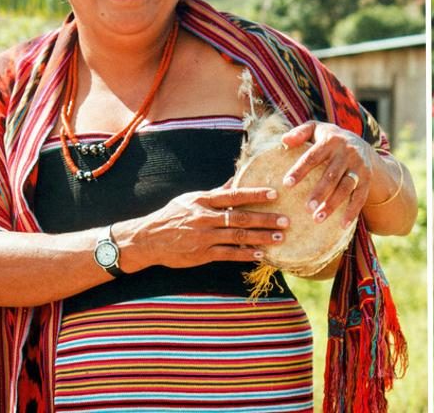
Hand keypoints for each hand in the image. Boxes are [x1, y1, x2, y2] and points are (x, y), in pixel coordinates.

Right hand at [119, 185, 287, 270]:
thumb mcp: (191, 198)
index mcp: (203, 200)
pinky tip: (260, 255)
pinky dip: (245, 255)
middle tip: (286, 220)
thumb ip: (216, 191)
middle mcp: (204, 217)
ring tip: (279, 238)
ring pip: (237, 237)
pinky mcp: (202, 254)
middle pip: (240, 218)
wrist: (147, 239)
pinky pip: (228, 254)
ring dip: (261, 238)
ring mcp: (203, 237)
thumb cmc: (172, 215)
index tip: (274, 194)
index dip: (255, 194)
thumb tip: (235, 178)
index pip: (234, 195)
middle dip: (265, 219)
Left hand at [280, 121, 372, 226]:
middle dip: (320, 192)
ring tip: (318, 218)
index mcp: (331, 140)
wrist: (361, 144)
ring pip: (346, 187)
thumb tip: (283, 141)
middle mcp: (347, 152)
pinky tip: (342, 225)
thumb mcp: (316, 129)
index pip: (313, 156)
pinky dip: (352, 211)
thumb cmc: (330, 139)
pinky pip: (361, 196)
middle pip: (332, 174)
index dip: (300, 170)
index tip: (287, 184)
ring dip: (333, 203)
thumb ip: (300, 133)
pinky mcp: (367, 178)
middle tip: (307, 208)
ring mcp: (359, 166)